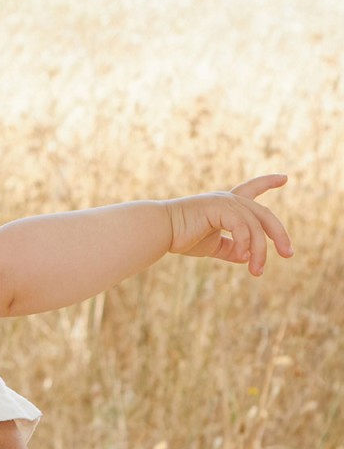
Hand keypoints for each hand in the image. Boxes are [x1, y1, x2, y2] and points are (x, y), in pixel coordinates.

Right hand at [166, 174, 291, 275]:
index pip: (251, 189)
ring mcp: (223, 201)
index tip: (284, 177)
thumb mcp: (212, 245)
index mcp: (225, 204)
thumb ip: (231, 249)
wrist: (160, 231)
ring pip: (255, 226)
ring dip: (260, 251)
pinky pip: (242, 228)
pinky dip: (245, 244)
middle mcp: (227, 199)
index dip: (268, 182)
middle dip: (279, 233)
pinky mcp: (218, 208)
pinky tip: (243, 257)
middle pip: (263, 214)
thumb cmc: (181, 237)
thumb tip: (248, 257)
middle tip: (289, 253)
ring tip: (257, 271)